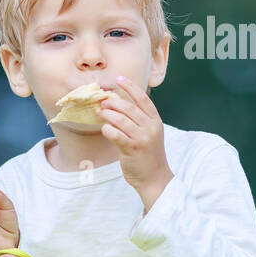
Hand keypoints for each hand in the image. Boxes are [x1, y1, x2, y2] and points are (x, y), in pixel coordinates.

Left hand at [98, 76, 173, 209]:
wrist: (154, 178)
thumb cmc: (148, 155)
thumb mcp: (149, 134)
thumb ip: (138, 120)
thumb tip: (117, 106)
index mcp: (156, 121)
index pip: (143, 99)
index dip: (130, 87)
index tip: (119, 79)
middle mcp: (150, 127)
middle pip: (129, 107)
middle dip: (113, 102)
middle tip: (103, 102)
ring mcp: (142, 138)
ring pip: (121, 119)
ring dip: (107, 114)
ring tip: (99, 113)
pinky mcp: (132, 149)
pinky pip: (115, 134)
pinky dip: (107, 129)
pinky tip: (104, 129)